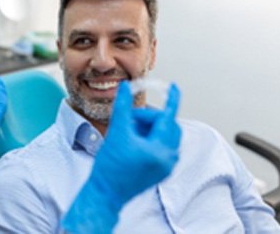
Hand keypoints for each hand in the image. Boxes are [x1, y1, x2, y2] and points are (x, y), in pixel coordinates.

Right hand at [62, 80, 180, 232]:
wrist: (105, 193)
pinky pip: (161, 146)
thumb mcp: (116, 132)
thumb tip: (125, 87)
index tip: (174, 86)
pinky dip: (149, 138)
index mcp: (160, 150)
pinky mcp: (160, 171)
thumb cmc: (110, 167)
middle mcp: (168, 159)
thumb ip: (124, 107)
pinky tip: (132, 140)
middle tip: (131, 119)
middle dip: (149, 118)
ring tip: (129, 132)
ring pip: (164, 135)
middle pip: (167, 126)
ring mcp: (166, 166)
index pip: (169, 117)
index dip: (172, 99)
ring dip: (148, 128)